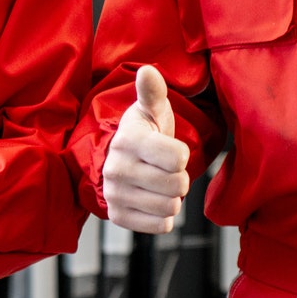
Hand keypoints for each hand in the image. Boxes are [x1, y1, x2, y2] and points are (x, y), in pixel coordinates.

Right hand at [102, 65, 190, 233]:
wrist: (115, 159)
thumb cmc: (143, 132)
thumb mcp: (151, 110)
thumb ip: (153, 92)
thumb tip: (148, 71)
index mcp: (129, 140)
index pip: (178, 158)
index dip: (182, 155)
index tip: (171, 150)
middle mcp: (117, 169)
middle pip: (178, 185)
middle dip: (179, 178)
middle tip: (166, 170)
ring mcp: (116, 194)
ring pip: (170, 207)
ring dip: (172, 198)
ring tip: (158, 184)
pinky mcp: (118, 216)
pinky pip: (160, 226)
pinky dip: (163, 216)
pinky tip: (152, 200)